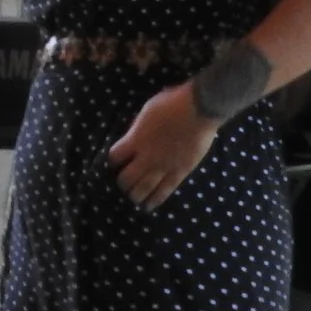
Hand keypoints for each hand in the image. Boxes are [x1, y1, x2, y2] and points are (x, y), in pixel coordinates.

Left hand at [104, 83, 217, 210]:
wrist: (199, 109)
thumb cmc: (171, 104)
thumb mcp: (145, 112)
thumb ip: (137, 128)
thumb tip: (133, 136)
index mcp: (135, 140)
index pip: (114, 157)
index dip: (112, 161)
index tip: (114, 163)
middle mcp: (146, 157)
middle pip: (126, 178)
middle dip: (122, 183)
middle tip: (122, 184)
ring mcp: (164, 166)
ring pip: (144, 188)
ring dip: (135, 195)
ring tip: (133, 198)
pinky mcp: (180, 172)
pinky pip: (165, 190)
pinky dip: (155, 200)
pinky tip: (149, 206)